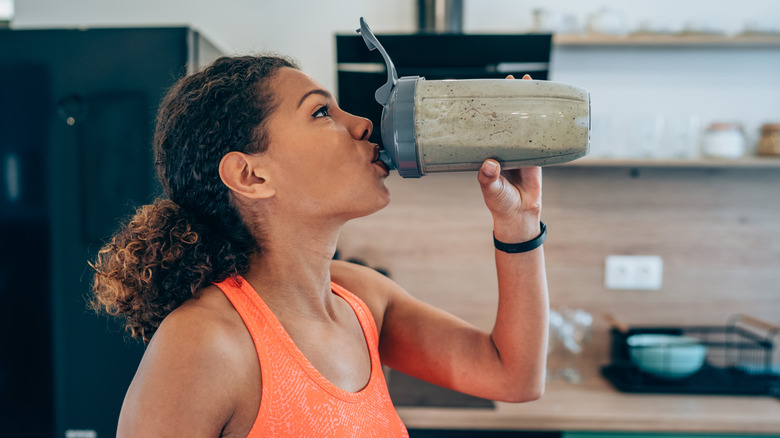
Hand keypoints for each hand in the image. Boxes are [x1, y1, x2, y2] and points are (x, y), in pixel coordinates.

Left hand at [477, 73, 540, 241]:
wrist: (520, 216)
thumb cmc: (500, 204)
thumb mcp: (491, 190)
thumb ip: (488, 178)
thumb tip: (489, 163)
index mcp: (488, 152)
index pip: (486, 125)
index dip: (488, 108)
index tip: (489, 90)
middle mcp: (503, 148)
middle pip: (506, 119)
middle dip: (510, 100)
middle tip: (513, 80)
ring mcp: (520, 151)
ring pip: (524, 125)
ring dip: (527, 107)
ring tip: (531, 86)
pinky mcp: (536, 157)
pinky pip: (540, 137)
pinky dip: (544, 124)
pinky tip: (548, 110)